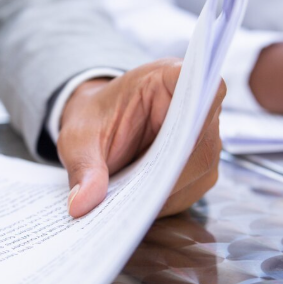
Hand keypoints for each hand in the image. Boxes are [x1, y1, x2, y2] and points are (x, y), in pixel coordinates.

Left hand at [56, 59, 225, 218]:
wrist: (98, 129)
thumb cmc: (93, 121)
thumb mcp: (79, 140)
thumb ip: (84, 167)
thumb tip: (81, 205)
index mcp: (167, 78)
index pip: (198, 81)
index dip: (198, 102)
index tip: (179, 128)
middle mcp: (195, 105)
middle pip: (201, 139)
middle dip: (169, 170)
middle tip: (136, 193)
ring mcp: (203, 137)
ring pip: (200, 169)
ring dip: (166, 190)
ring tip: (130, 204)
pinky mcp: (199, 166)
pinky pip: (191, 188)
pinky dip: (164, 200)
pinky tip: (139, 205)